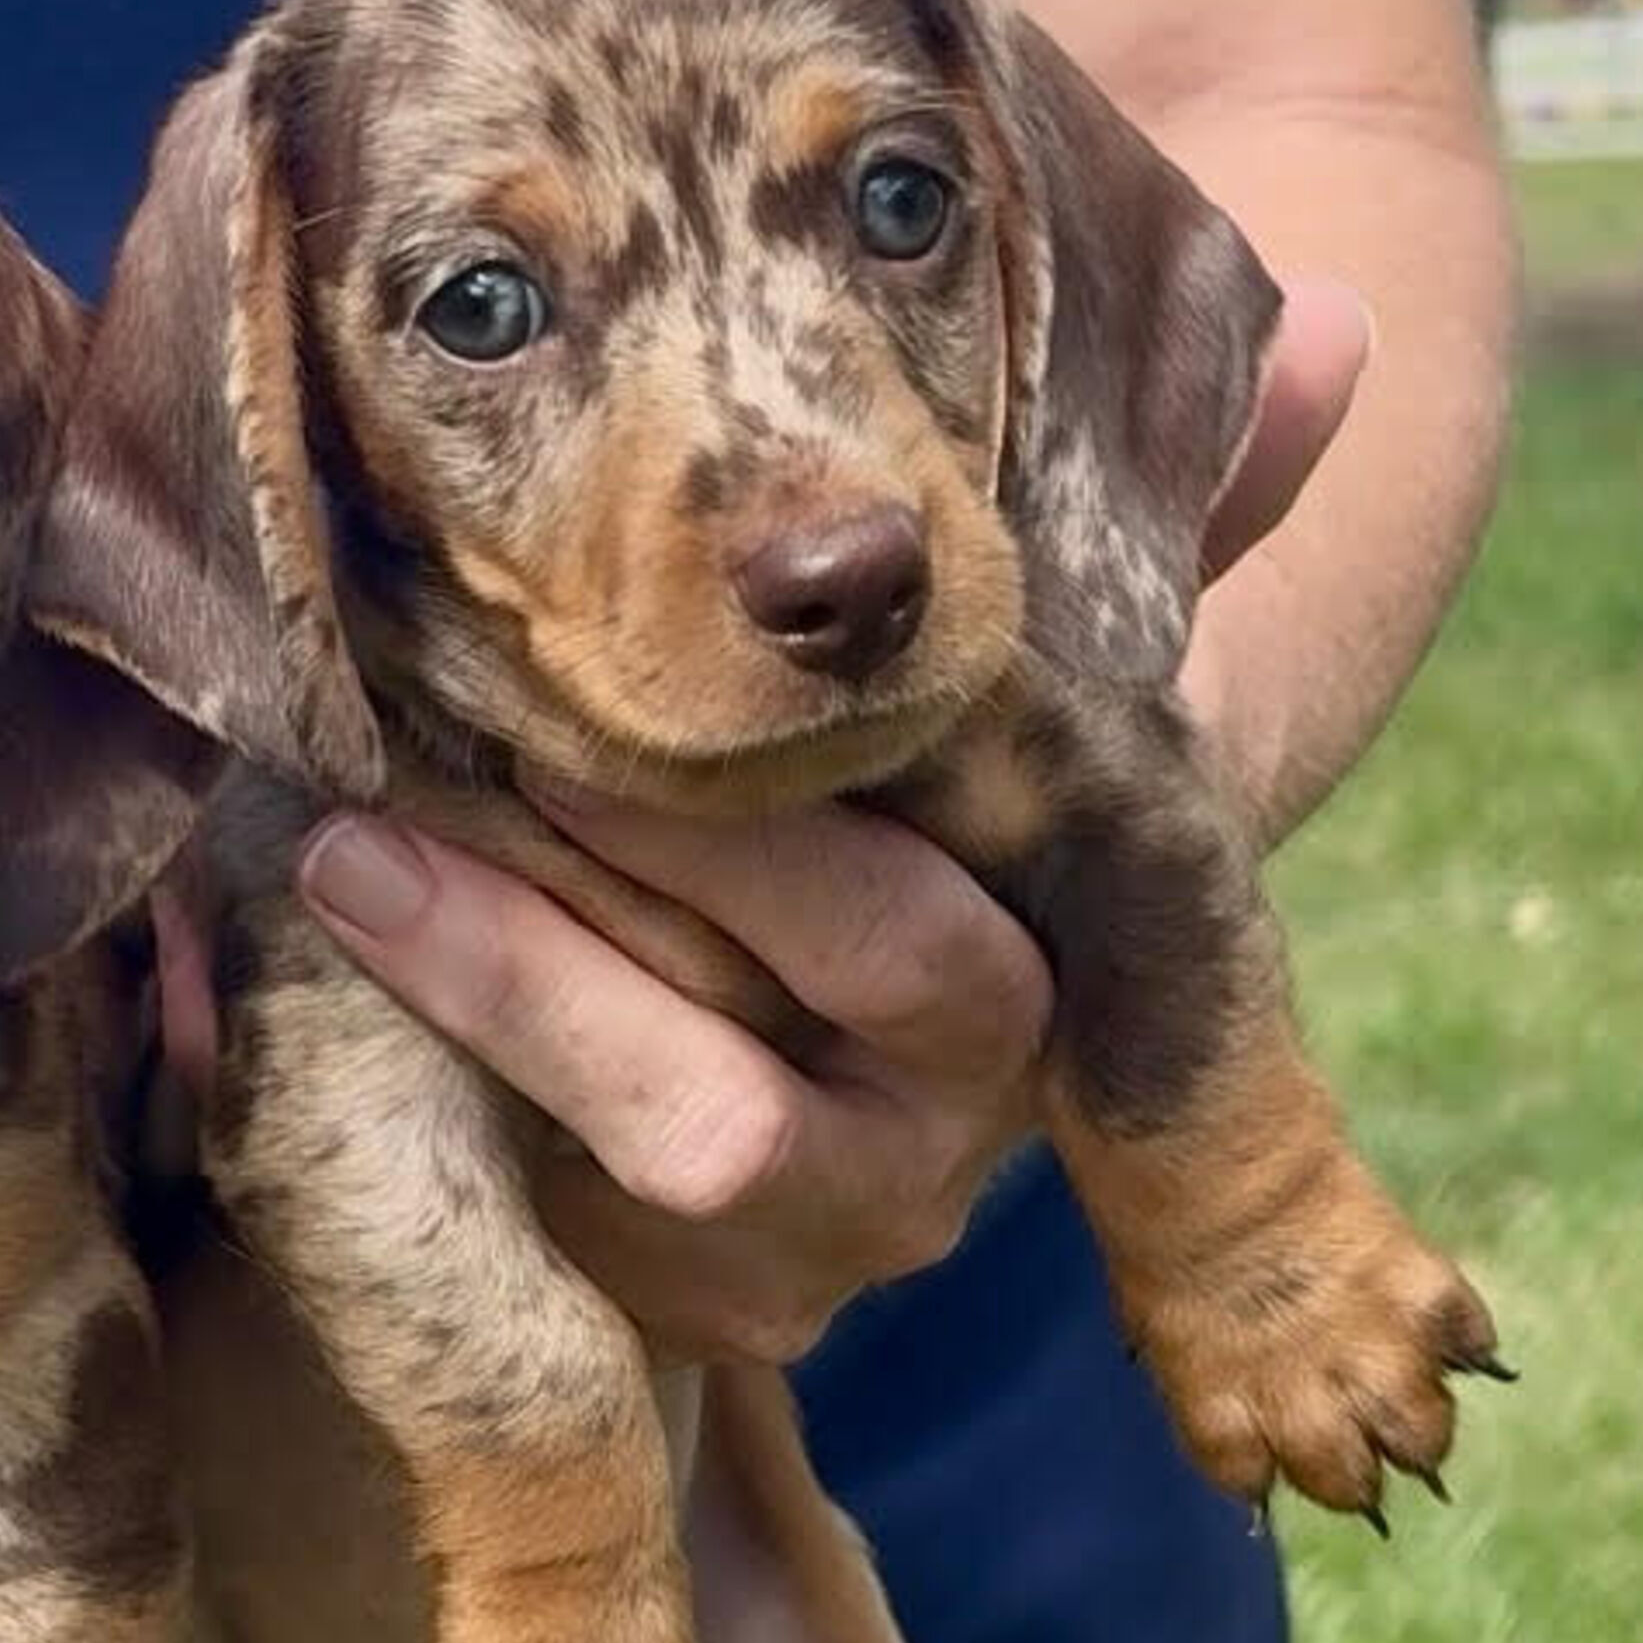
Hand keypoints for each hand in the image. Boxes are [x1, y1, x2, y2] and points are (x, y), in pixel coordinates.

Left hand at [160, 274, 1368, 1361]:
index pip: (1019, 808)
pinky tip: (311, 952)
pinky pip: (563, 1218)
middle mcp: (981, 1101)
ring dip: (521, 972)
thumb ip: (1147, 533)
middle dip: (683, 839)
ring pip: (702, 1119)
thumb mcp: (989, 702)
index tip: (723, 629)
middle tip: (487, 711)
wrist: (747, 1121)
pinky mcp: (688, 1310)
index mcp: (1070, 937)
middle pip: (882, 967)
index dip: (867, 730)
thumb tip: (1330, 332)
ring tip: (350, 843)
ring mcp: (835, 1228)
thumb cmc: (862, 842)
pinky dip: (434, 1074)